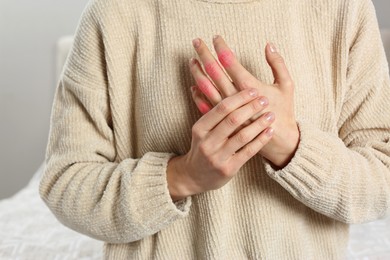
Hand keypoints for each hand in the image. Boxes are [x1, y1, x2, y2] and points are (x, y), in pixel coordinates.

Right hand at [167, 89, 273, 200]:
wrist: (194, 176)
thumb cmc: (202, 147)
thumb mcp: (200, 129)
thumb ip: (207, 109)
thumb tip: (201, 83)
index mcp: (200, 128)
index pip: (221, 108)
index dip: (239, 97)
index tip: (254, 90)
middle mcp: (207, 142)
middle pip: (232, 120)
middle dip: (251, 108)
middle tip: (265, 100)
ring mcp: (217, 157)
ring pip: (242, 136)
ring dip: (259, 124)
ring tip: (271, 115)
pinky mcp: (228, 169)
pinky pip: (248, 152)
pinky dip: (260, 140)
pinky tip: (269, 131)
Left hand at [189, 35, 299, 167]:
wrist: (279, 141)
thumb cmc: (284, 112)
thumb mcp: (287, 86)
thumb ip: (278, 64)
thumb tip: (269, 45)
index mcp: (250, 87)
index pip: (230, 62)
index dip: (221, 48)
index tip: (216, 38)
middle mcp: (235, 98)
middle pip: (215, 72)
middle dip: (204, 55)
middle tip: (196, 42)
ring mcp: (227, 111)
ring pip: (207, 88)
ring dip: (198, 73)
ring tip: (192, 61)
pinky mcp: (224, 123)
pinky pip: (206, 107)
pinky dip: (198, 95)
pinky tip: (194, 86)